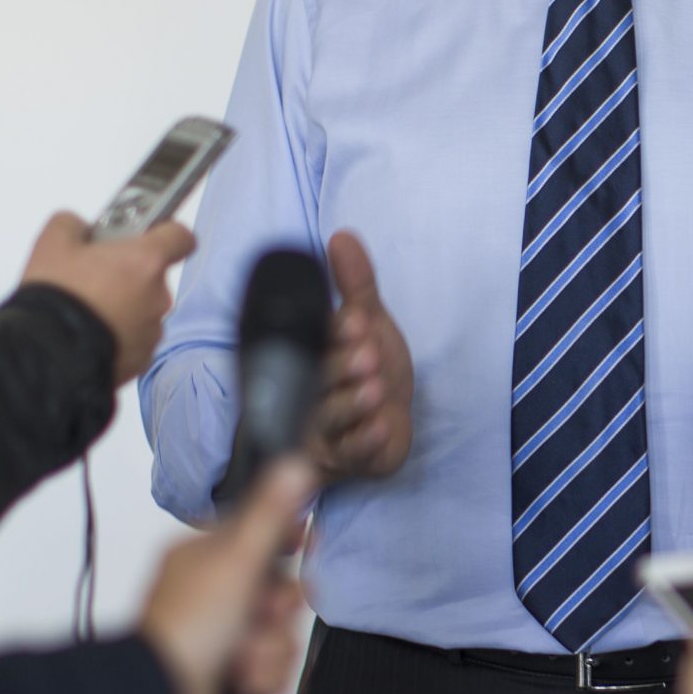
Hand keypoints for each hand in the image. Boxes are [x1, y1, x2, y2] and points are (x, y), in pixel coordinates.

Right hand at [20, 212, 197, 384]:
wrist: (47, 355)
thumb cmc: (56, 298)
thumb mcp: (52, 243)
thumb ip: (74, 224)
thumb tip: (79, 228)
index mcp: (146, 261)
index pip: (180, 237)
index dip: (166, 232)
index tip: (148, 233)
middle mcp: (159, 296)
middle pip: (152, 276)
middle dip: (127, 274)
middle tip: (93, 276)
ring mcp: (153, 330)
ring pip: (143, 309)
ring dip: (122, 306)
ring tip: (86, 308)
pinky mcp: (143, 358)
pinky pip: (135, 337)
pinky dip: (118, 334)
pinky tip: (89, 332)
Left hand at [138, 459, 317, 693]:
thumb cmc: (193, 625)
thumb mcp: (237, 562)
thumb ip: (270, 515)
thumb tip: (296, 463)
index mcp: (206, 556)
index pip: (264, 537)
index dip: (289, 547)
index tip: (303, 550)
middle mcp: (215, 592)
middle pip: (281, 592)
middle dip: (277, 615)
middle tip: (260, 618)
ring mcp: (223, 633)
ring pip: (281, 635)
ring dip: (268, 652)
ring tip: (241, 661)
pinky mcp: (232, 671)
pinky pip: (272, 668)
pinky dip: (261, 678)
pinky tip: (240, 682)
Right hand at [308, 231, 414, 482]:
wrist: (382, 423)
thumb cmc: (367, 369)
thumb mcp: (366, 322)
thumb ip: (355, 284)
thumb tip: (342, 236)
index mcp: (310, 354)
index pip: (316, 341)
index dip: (337, 332)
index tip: (357, 320)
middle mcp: (309, 392)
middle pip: (320, 380)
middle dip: (343, 366)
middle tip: (367, 354)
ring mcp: (325, 428)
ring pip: (334, 416)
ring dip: (353, 402)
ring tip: (374, 389)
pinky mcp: (348, 457)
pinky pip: (353, 452)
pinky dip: (366, 441)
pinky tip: (381, 428)